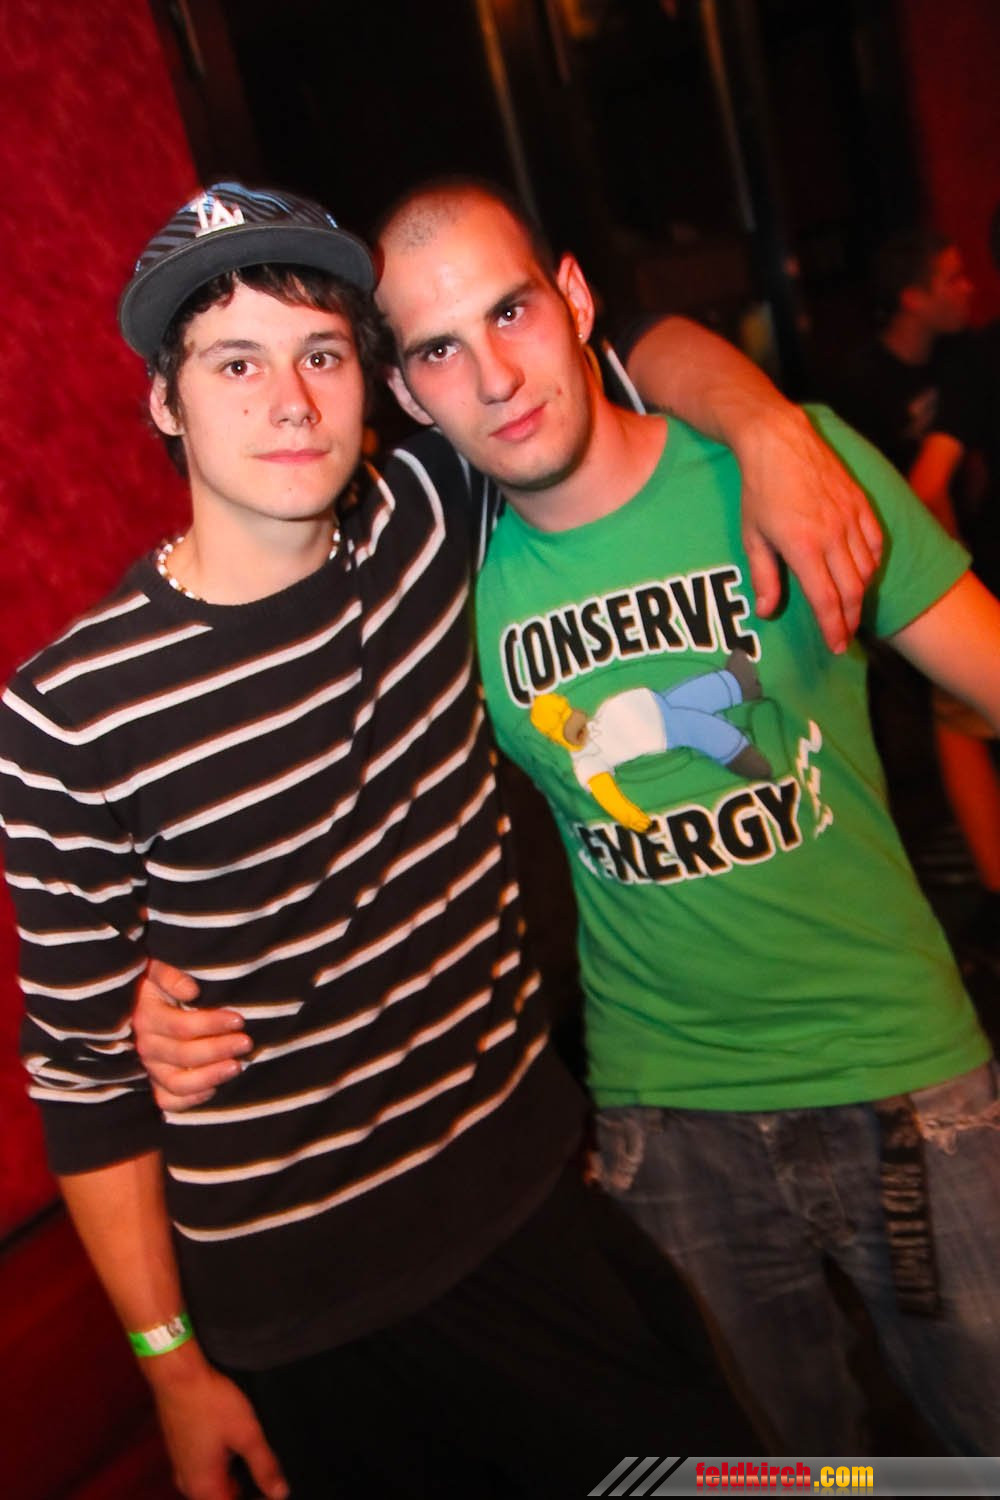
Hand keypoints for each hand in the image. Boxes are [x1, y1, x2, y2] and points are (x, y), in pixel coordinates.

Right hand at [133, 959, 250, 1111]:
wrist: (142, 998)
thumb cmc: (158, 981)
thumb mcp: (157, 967)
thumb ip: (169, 975)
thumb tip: (191, 990)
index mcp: (147, 1017)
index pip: (182, 1027)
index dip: (212, 1025)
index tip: (239, 1019)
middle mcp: (146, 1046)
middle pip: (184, 1055)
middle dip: (219, 1049)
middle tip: (246, 1042)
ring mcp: (151, 1067)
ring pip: (177, 1083)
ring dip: (209, 1077)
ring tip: (236, 1067)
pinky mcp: (157, 1082)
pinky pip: (168, 1101)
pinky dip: (190, 1100)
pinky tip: (213, 1089)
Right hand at [151, 1352, 287, 1499]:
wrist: (177, 1375)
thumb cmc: (209, 1401)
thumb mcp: (246, 1433)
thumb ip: (264, 1466)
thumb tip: (280, 1493)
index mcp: (203, 1487)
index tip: (272, 1492)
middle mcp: (188, 1483)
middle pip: (222, 1498)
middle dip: (246, 1491)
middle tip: (269, 1476)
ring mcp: (182, 1467)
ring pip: (214, 1485)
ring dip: (235, 1479)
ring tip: (257, 1460)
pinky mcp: (182, 1451)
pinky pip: (205, 1470)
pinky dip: (224, 1466)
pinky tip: (237, 1447)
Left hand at [735, 404, 881, 651]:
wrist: (778, 440)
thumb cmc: (758, 489)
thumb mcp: (752, 536)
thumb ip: (763, 576)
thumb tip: (767, 612)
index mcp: (803, 547)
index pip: (826, 600)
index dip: (833, 629)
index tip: (837, 647)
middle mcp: (832, 535)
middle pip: (851, 590)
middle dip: (850, 620)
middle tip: (845, 638)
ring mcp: (850, 518)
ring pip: (866, 569)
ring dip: (860, 595)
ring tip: (851, 611)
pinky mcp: (860, 503)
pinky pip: (875, 543)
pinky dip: (872, 564)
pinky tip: (862, 574)